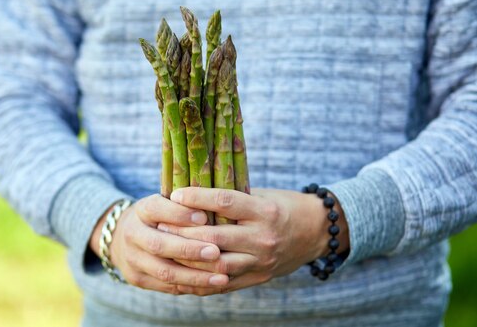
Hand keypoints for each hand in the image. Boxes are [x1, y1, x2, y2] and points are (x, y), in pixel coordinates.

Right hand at [88, 194, 229, 293]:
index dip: (179, 214)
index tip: (204, 217)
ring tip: (221, 277)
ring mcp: (133, 260)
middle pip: (159, 245)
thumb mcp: (165, 202)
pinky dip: (193, 286)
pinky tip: (212, 285)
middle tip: (215, 252)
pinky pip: (169, 287)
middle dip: (189, 250)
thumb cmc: (157, 216)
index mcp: (141, 210)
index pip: (156, 209)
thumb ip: (184, 204)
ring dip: (195, 276)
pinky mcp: (139, 279)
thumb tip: (214, 207)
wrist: (123, 238)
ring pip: (165, 272)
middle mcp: (132, 235)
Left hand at [157, 187, 349, 294]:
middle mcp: (264, 238)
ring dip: (188, 258)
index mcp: (265, 211)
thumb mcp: (261, 195)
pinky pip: (225, 283)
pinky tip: (181, 272)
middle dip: (184, 232)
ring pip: (217, 265)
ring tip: (166, 249)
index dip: (198, 198)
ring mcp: (262, 261)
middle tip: (160, 225)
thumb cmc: (282, 206)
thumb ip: (232, 198)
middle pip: (216, 237)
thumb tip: (192, 192)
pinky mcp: (259, 277)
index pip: (226, 202)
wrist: (316, 232)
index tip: (175, 194)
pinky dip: (201, 280)